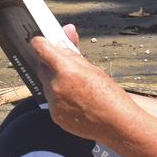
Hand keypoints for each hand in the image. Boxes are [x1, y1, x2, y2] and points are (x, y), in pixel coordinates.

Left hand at [30, 22, 129, 140]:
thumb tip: (66, 31)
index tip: (39, 40)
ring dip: (55, 82)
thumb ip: (74, 52)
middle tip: (63, 64)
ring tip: (76, 87)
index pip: (41, 49)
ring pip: (47, 85)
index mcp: (66, 71)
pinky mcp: (55, 116)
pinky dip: (59, 98)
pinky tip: (76, 100)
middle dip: (50, 63)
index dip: (39, 43)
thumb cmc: (109, 95)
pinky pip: (52, 101)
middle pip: (42, 68)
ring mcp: (54, 103)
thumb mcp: (93, 68)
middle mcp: (56, 87)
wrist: (117, 125)